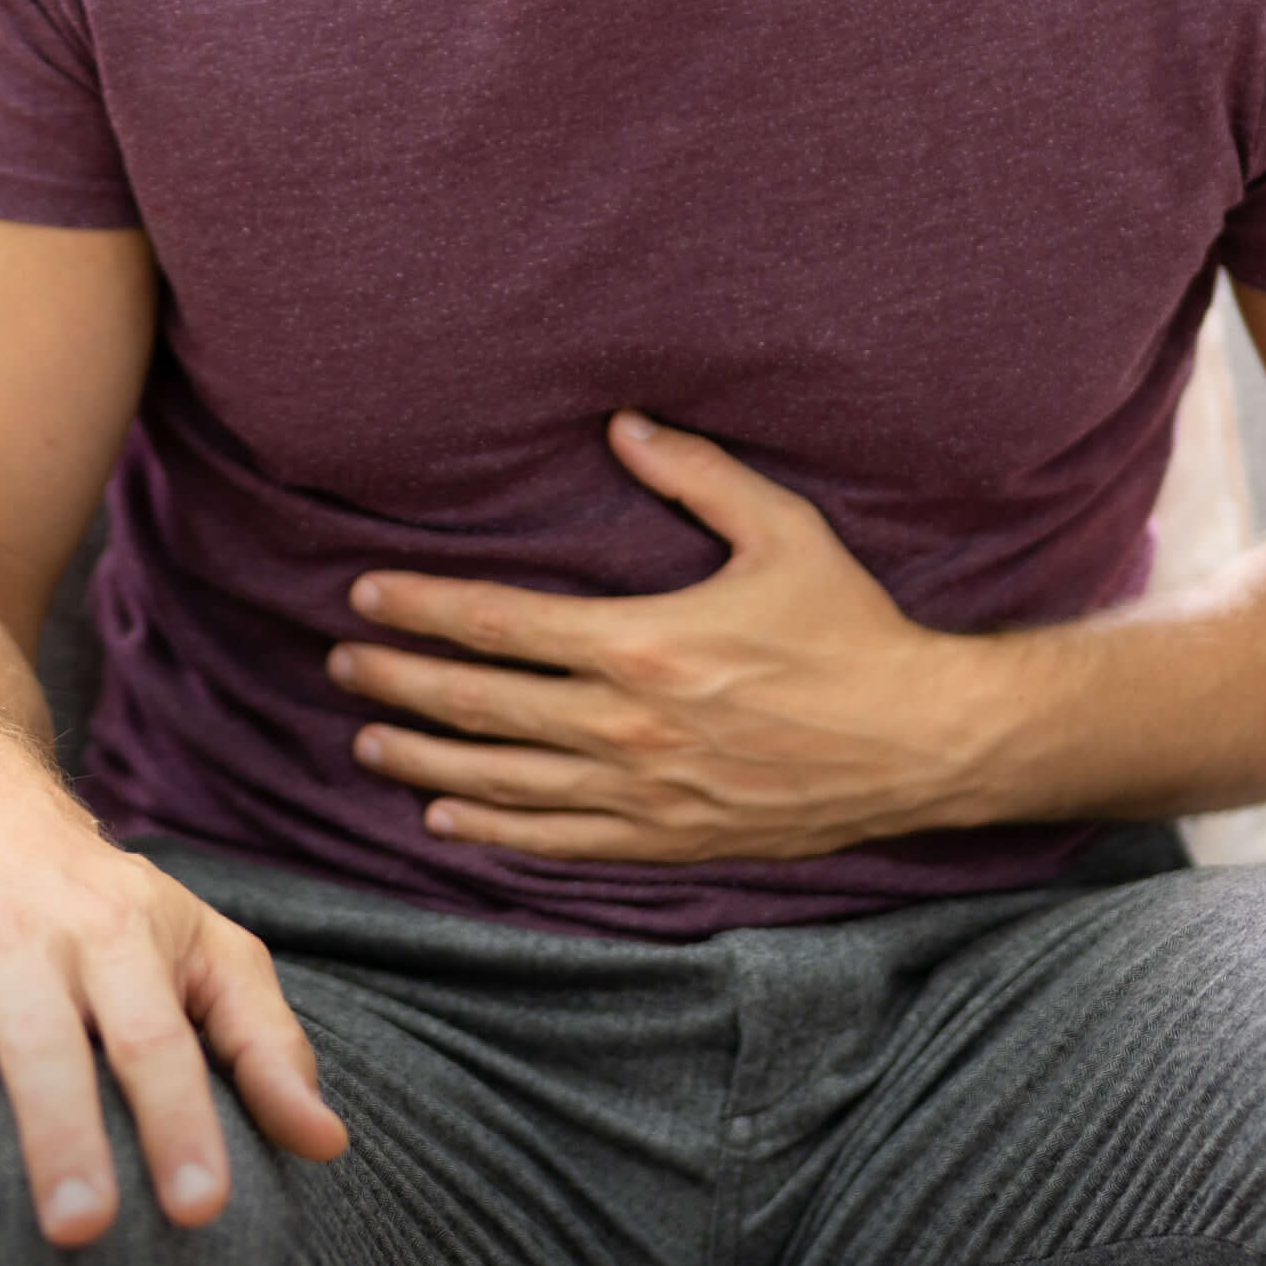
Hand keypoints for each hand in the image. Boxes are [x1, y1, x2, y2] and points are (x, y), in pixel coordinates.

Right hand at [0, 770, 349, 1246]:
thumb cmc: (108, 908)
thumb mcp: (204, 948)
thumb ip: (265, 1043)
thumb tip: (329, 1144)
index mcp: (121, 935)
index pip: (157, 1036)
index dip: (180, 1120)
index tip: (202, 1209)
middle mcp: (30, 939)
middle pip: (47, 1042)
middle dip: (62, 1135)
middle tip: (80, 1230)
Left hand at [326, 410, 1015, 861]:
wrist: (923, 742)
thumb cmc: (853, 630)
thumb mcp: (782, 531)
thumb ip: (695, 475)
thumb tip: (622, 424)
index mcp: (642, 642)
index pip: (498, 625)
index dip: (423, 609)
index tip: (365, 595)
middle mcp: (627, 724)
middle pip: (480, 705)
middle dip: (399, 683)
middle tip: (343, 665)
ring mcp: (644, 792)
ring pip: (503, 781)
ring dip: (426, 762)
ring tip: (368, 744)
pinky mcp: (669, 838)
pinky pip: (559, 841)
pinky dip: (494, 832)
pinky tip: (448, 821)